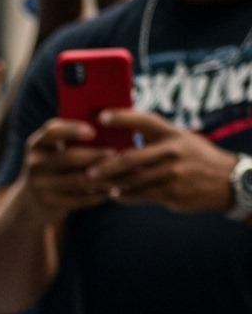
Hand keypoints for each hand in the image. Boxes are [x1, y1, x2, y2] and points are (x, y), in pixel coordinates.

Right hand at [18, 116, 118, 220]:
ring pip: (77, 180)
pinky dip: (98, 195)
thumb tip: (109, 124)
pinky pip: (78, 199)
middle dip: (95, 155)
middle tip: (117, 154)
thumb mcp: (53, 150)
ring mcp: (40, 186)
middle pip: (69, 157)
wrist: (29, 202)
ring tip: (122, 173)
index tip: (93, 131)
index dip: (72, 129)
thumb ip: (72, 137)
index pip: (52, 132)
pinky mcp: (49, 204)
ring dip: (103, 177)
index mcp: (36, 144)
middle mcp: (34, 164)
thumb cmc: (53, 166)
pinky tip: (113, 191)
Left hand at [85, 111, 238, 214]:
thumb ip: (155, 140)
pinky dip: (125, 197)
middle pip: (130, 158)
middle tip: (88, 171)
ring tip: (97, 186)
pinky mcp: (172, 193)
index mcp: (173, 134)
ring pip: (132, 181)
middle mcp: (173, 151)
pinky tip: (116, 195)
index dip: (123, 117)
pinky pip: (141, 196)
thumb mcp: (181, 141)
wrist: (226, 181)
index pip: (145, 120)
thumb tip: (118, 142)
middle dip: (106, 166)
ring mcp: (173, 173)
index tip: (101, 116)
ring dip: (112, 185)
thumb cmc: (195, 158)